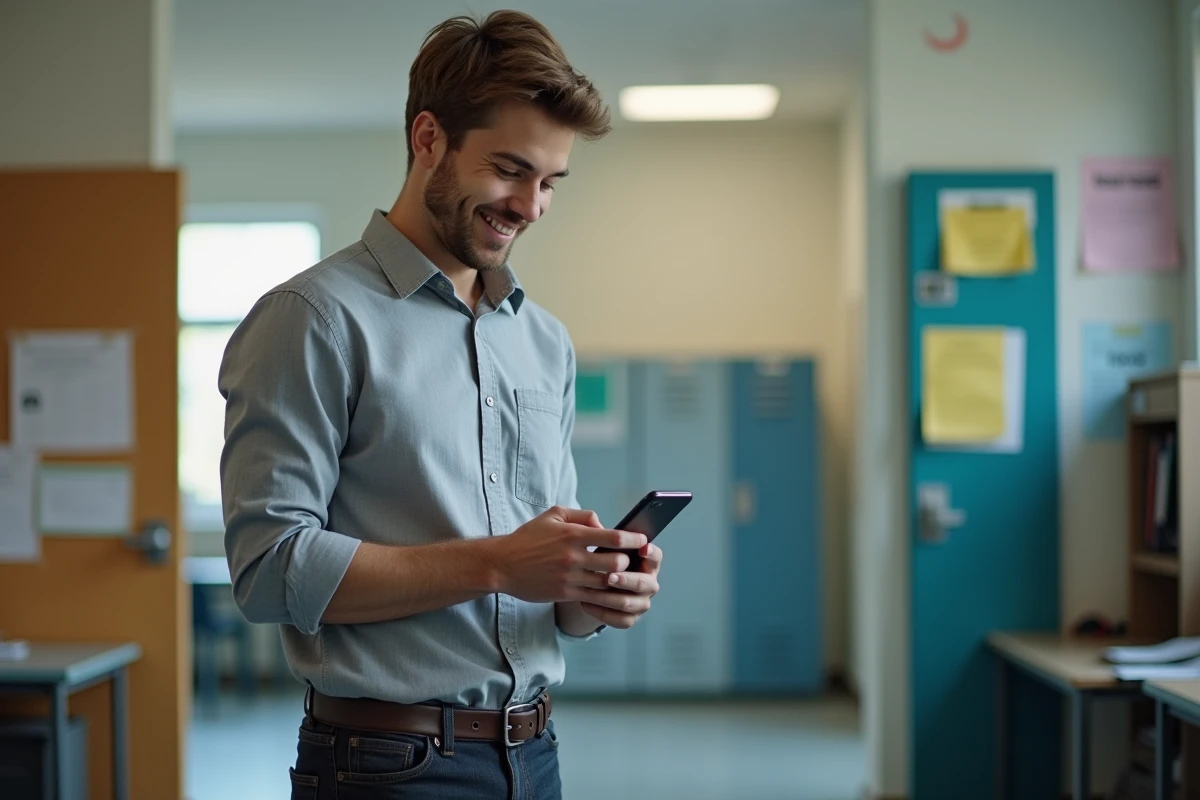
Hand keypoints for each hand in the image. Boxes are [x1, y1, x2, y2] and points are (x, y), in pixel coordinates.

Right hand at [490, 506, 646, 603]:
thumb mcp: (553, 516)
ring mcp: (569, 577)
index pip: (613, 537)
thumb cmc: (528, 538)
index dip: (633, 540)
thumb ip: (582, 515)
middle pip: (615, 563)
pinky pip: (593, 597)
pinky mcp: (564, 593)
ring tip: (625, 578)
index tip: (642, 541)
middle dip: (628, 563)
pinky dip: (604, 594)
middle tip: (631, 561)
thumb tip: (603, 524)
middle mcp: (573, 557)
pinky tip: (608, 590)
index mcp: (573, 535)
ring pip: (606, 583)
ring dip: (619, 581)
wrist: (502, 564)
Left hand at [578, 541, 661, 629]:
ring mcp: (641, 602)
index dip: (652, 553)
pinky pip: (620, 620)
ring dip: (609, 598)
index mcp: (647, 562)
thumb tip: (596, 527)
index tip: (642, 548)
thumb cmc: (600, 559)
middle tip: (609, 576)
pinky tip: (586, 603)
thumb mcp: (602, 543)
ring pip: (629, 603)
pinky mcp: (631, 618)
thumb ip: (601, 533)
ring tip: (591, 591)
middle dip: (626, 580)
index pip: (656, 556)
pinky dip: (602, 612)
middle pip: (643, 583)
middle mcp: (649, 583)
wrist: (593, 584)